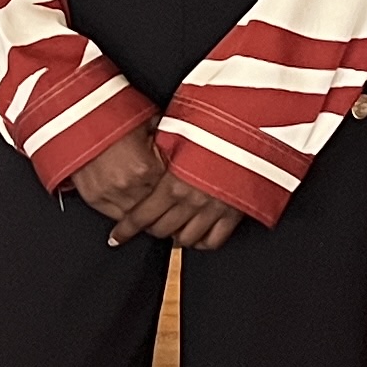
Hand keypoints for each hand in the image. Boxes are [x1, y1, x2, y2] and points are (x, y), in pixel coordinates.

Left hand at [68, 128, 245, 252]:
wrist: (251, 129)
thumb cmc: (213, 125)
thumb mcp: (178, 132)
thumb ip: (161, 149)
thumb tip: (145, 152)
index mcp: (173, 183)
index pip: (141, 216)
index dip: (126, 229)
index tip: (116, 237)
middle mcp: (191, 201)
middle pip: (162, 230)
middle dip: (150, 230)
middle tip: (147, 225)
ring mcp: (213, 210)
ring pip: (186, 239)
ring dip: (175, 235)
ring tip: (172, 228)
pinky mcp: (234, 214)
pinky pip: (213, 240)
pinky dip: (202, 241)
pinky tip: (196, 235)